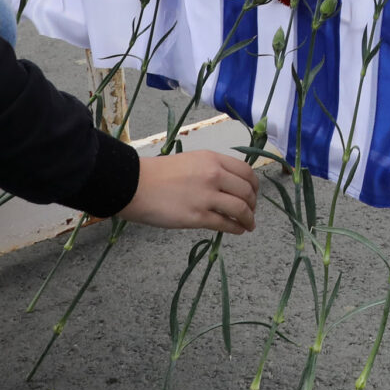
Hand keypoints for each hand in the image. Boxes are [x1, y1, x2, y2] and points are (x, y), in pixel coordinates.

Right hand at [121, 150, 257, 233]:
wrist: (135, 185)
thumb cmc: (159, 173)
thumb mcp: (191, 161)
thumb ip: (211, 169)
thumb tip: (228, 184)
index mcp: (213, 159)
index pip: (246, 171)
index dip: (254, 185)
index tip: (254, 193)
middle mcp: (214, 175)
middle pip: (246, 191)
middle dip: (253, 203)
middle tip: (252, 211)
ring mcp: (207, 196)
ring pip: (240, 208)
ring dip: (248, 218)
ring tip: (249, 225)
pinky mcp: (197, 216)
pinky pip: (225, 223)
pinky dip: (236, 228)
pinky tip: (238, 230)